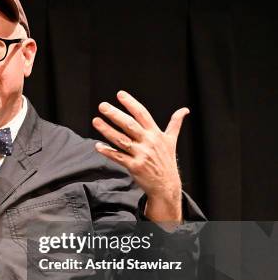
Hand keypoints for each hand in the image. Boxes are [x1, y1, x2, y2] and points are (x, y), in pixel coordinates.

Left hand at [92, 90, 188, 223]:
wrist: (166, 185)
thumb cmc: (166, 161)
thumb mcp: (172, 141)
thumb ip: (175, 124)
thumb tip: (185, 110)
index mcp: (156, 134)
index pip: (142, 114)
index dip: (131, 103)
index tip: (120, 94)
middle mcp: (149, 142)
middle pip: (129, 125)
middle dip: (115, 114)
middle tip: (102, 106)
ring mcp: (141, 154)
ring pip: (121, 140)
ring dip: (107, 130)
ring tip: (96, 121)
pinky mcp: (134, 166)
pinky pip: (118, 157)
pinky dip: (107, 151)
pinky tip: (98, 146)